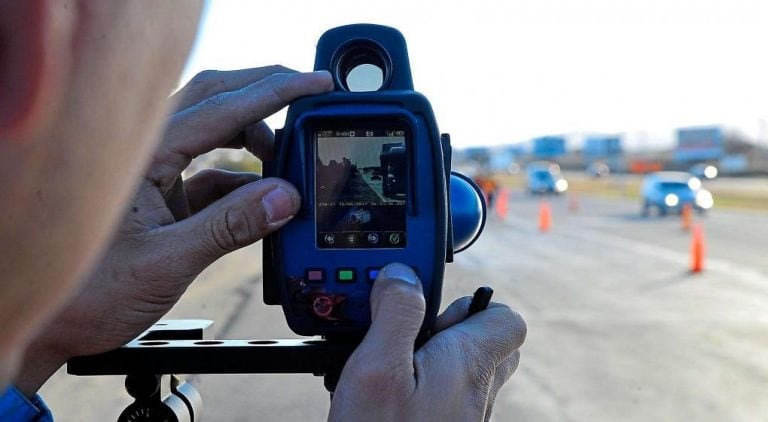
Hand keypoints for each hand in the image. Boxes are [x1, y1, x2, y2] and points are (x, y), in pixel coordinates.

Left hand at [14, 66, 333, 394]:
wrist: (54, 324)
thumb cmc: (90, 293)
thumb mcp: (167, 261)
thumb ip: (229, 227)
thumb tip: (284, 197)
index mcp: (143, 155)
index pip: (222, 107)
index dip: (276, 93)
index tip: (315, 84)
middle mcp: (146, 152)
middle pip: (215, 98)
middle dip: (265, 91)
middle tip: (308, 94)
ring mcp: (153, 171)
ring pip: (213, 130)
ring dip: (253, 136)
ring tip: (283, 156)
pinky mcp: (160, 194)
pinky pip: (210, 170)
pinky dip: (241, 177)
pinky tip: (261, 195)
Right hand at [329, 263, 526, 421]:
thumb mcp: (379, 367)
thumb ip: (398, 314)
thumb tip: (404, 275)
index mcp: (469, 364)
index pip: (507, 317)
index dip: (474, 303)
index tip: (427, 308)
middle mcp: (476, 391)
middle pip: (490, 343)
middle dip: (453, 328)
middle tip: (412, 335)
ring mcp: (464, 416)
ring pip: (467, 370)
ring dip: (434, 356)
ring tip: (391, 363)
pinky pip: (448, 395)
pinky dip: (424, 384)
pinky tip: (388, 394)